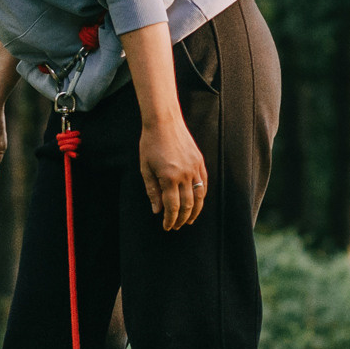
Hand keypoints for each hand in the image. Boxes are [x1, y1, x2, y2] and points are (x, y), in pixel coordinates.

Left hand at [140, 113, 207, 230]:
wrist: (164, 121)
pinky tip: (196, 203)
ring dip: (194, 211)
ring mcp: (195, 168)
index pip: (172, 207)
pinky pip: (204, 184)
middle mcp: (185, 175)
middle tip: (176, 226)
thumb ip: (152, 191)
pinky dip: (201, 196)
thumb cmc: (150, 144)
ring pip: (199, 197)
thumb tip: (157, 211)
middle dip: (181, 219)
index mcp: (169, 178)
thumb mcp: (145, 168)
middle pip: (187, 205)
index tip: (167, 227)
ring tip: (188, 220)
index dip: (170, 219)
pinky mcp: (200, 162)